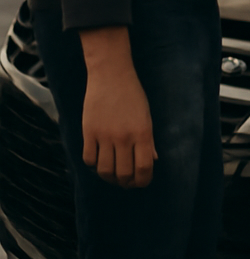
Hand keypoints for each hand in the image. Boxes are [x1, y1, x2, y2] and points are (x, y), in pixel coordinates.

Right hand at [79, 34, 156, 188]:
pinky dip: (93, 165)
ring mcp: (104, 136)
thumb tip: (152, 161)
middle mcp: (124, 137)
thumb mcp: (147, 117)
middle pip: (123, 173)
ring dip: (109, 177)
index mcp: (143, 133)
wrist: (111, 76)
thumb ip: (149, 140)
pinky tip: (99, 161)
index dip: (143, 181)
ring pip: (104, 170)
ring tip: (113, 175)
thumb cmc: (133, 95)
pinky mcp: (88, 132)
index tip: (142, 183)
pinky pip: (88, 159)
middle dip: (126, 183)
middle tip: (127, 182)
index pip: (144, 168)